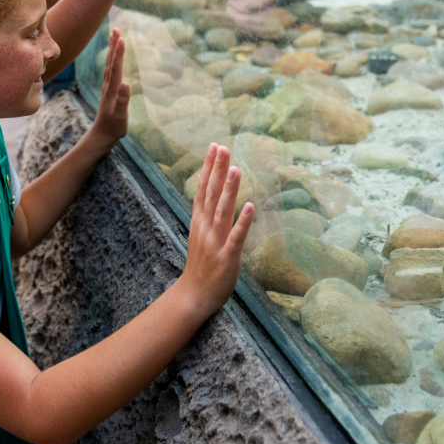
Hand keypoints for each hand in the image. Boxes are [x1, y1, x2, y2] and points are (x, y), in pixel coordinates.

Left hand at [86, 28, 129, 144]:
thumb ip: (122, 101)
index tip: (121, 38)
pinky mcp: (109, 89)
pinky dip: (113, 59)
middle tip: (116, 29)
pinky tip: (114, 55)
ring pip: (110, 64)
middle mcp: (108, 85)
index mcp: (112, 89)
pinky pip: (111, 69)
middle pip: (111, 61)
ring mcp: (108, 87)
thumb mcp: (120, 116)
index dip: (118, 53)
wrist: (102, 135)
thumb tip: (126, 84)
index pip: (116, 67)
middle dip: (113, 45)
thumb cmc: (114, 127)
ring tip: (115, 36)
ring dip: (112, 49)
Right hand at [177, 144, 253, 315]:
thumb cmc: (200, 266)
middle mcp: (205, 228)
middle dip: (217, 169)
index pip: (203, 188)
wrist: (194, 296)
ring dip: (229, 190)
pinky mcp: (227, 257)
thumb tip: (214, 196)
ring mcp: (215, 242)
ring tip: (235, 169)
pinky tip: (250, 206)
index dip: (208, 167)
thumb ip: (207, 216)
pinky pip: (236, 237)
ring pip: (222, 211)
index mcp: (199, 222)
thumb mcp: (200, 236)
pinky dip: (243, 222)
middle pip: (211, 194)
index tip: (214, 146)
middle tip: (223, 147)